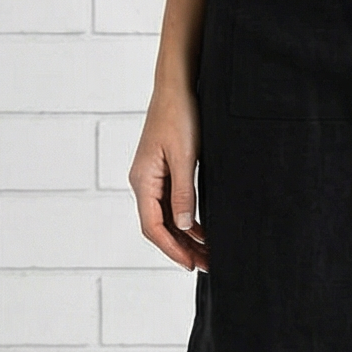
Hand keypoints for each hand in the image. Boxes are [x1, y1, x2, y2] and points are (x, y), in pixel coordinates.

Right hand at [128, 82, 207, 271]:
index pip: (153, 226)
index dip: (172, 248)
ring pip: (167, 216)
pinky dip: (186, 218)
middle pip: (159, 226)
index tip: (190, 265)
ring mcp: (152, 176)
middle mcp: (143, 182)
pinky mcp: (163, 169)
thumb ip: (183, 193)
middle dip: (181, 248)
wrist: (177, 85)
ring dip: (185, 236)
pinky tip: (202, 229)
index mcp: (143, 180)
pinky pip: (172, 202)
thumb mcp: (185, 157)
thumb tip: (184, 226)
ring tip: (207, 253)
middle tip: (206, 265)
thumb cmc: (179, 115)